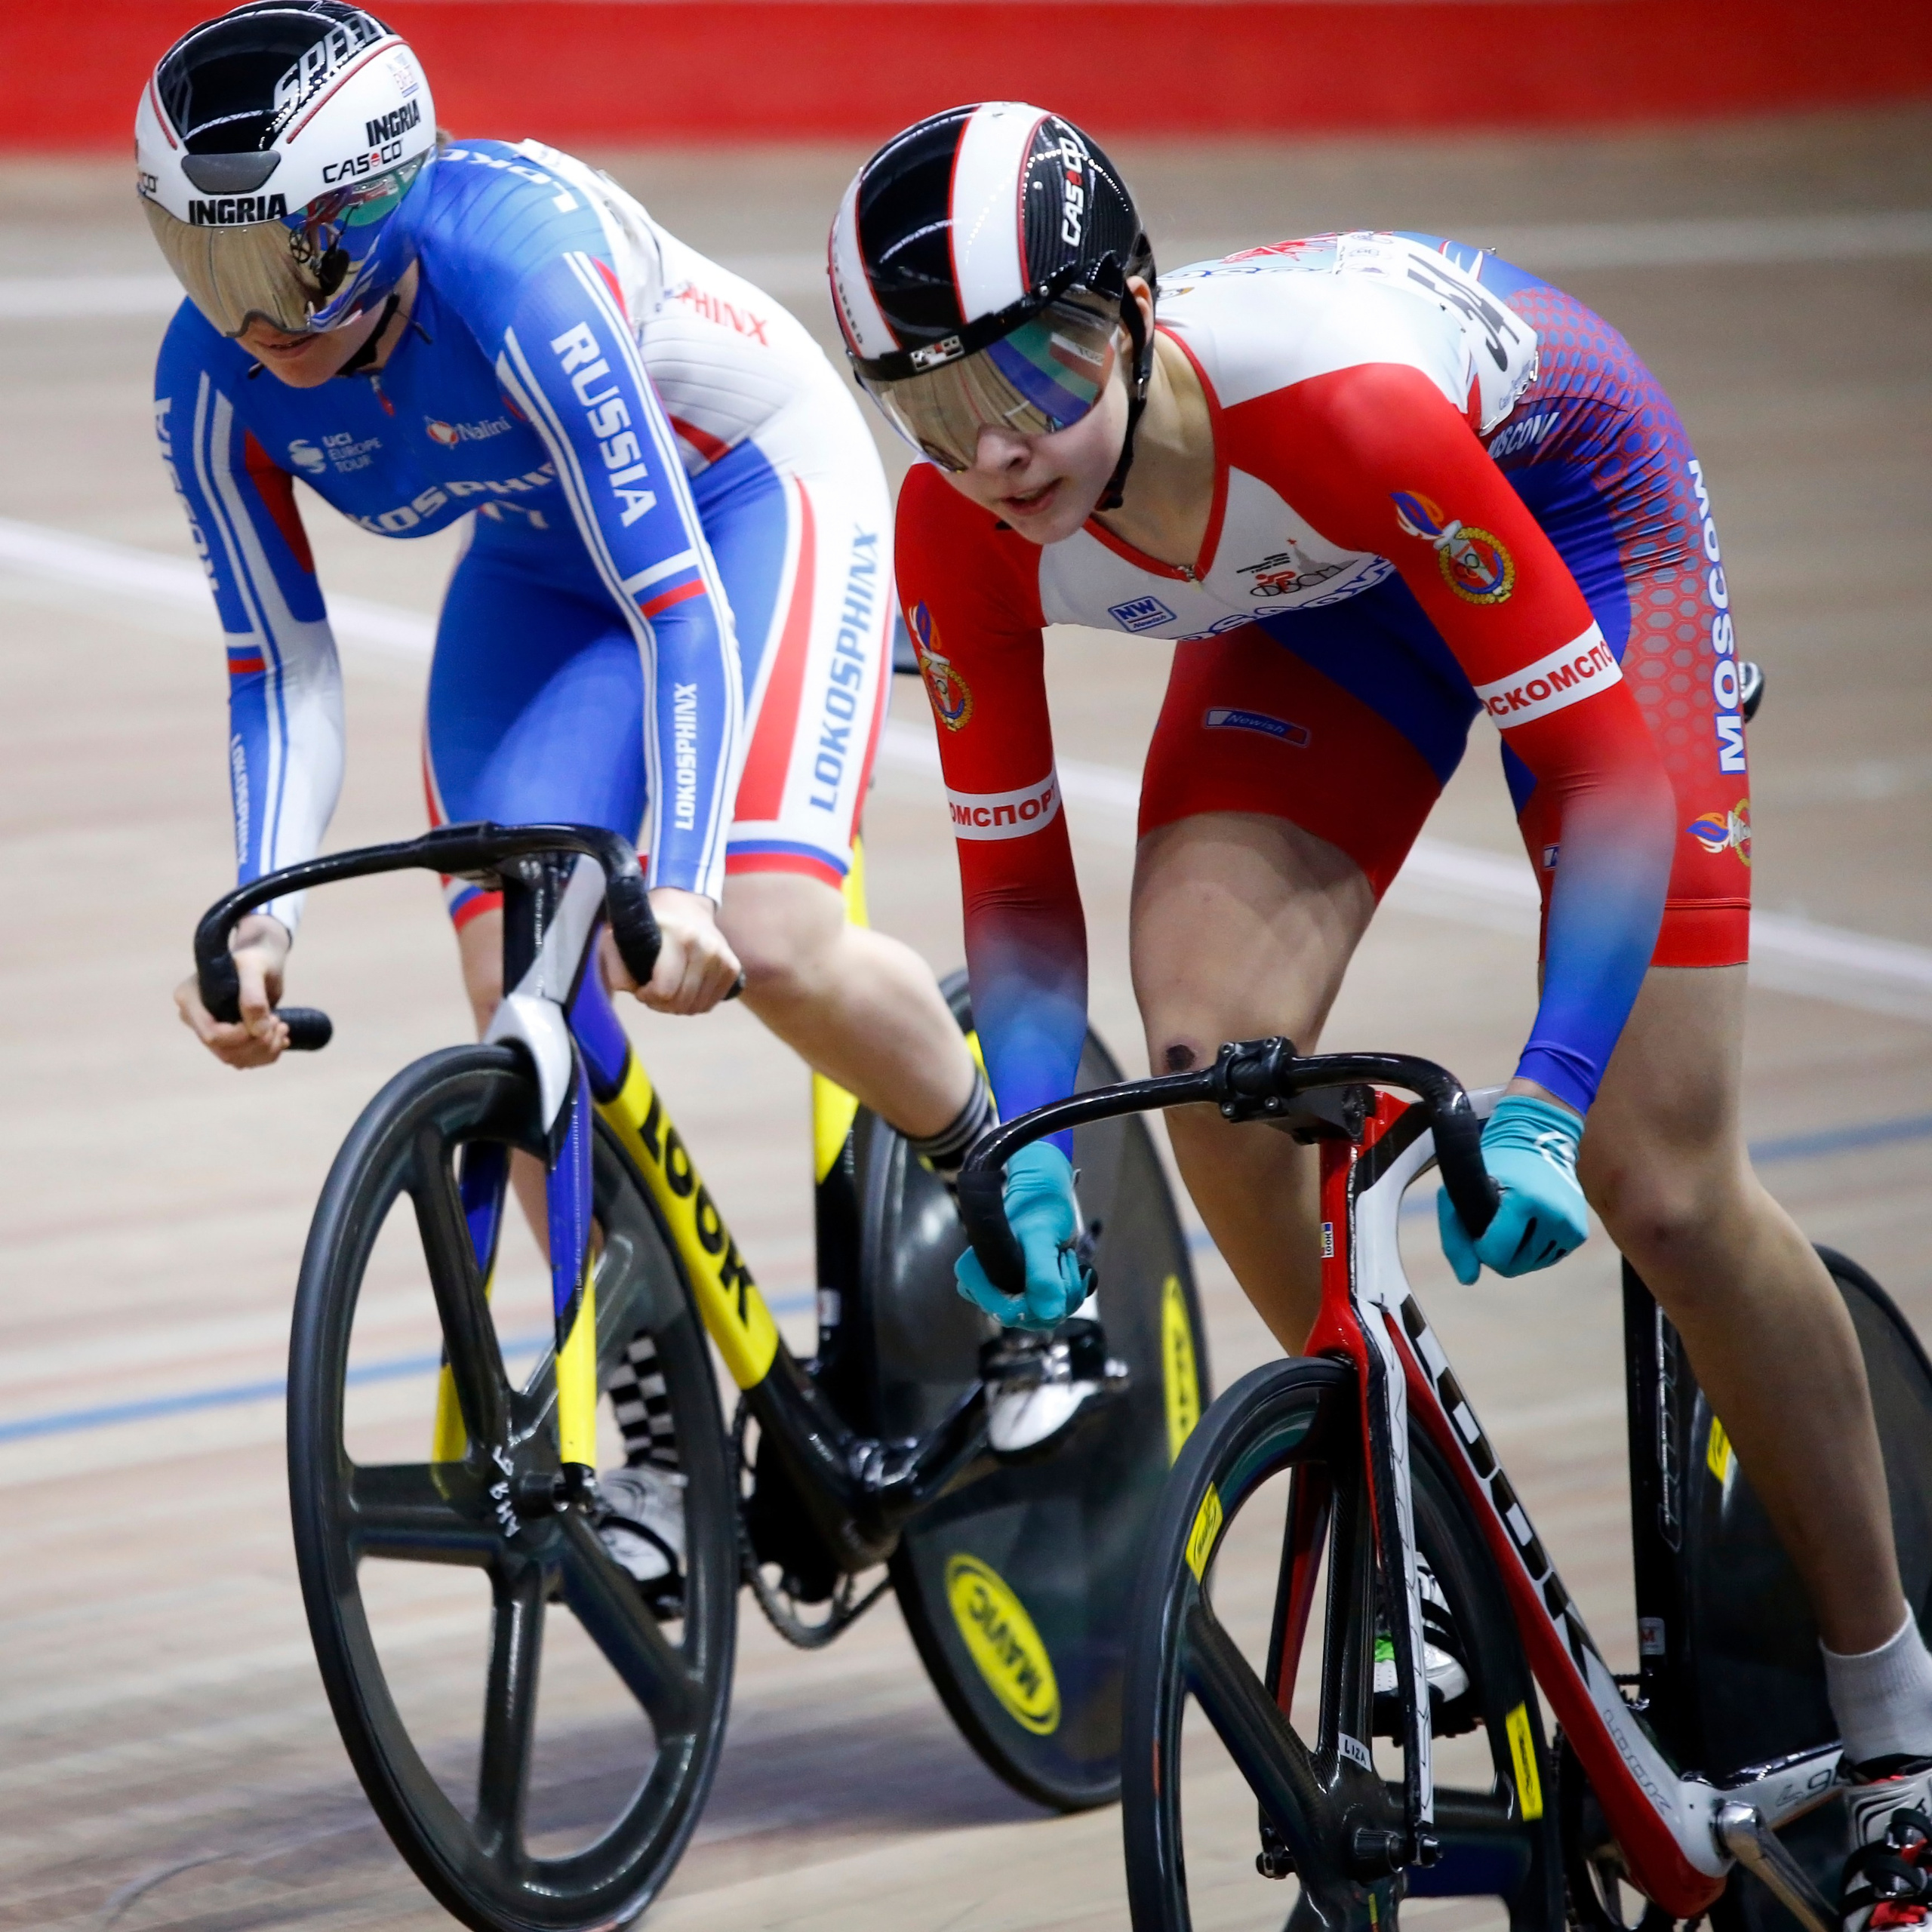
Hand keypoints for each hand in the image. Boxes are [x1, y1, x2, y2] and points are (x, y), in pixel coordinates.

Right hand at [174, 913, 291, 1067]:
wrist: (263, 959)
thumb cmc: (256, 957)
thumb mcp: (255, 968)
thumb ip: (254, 996)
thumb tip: (258, 1031)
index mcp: (189, 998)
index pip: (211, 1034)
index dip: (241, 1036)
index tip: (269, 1019)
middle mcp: (194, 1017)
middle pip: (223, 1051)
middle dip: (258, 1044)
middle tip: (280, 1023)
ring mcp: (209, 1028)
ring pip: (234, 1059)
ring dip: (265, 1050)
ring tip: (283, 1027)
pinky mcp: (226, 1037)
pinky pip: (243, 1059)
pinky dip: (266, 1054)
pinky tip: (281, 1038)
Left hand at [601, 887, 741, 1014]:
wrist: (686, 904)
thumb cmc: (651, 923)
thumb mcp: (623, 933)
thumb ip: (616, 962)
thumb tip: (630, 988)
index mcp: (678, 936)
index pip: (665, 990)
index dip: (647, 996)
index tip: (641, 987)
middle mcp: (705, 947)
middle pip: (681, 1003)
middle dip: (660, 1004)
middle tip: (652, 990)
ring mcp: (722, 958)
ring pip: (696, 1007)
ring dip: (677, 1006)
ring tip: (668, 990)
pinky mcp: (733, 968)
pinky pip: (710, 1004)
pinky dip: (694, 1004)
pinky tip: (684, 990)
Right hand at [956, 1141, 1092, 1330]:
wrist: (1046, 1192)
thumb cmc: (1038, 1207)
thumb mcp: (1040, 1237)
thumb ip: (1042, 1274)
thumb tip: (1050, 1314)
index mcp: (973, 1275)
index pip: (1008, 1313)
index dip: (1039, 1301)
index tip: (1055, 1264)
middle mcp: (984, 1288)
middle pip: (1027, 1318)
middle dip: (1056, 1295)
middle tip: (1065, 1259)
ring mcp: (1004, 1291)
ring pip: (1042, 1316)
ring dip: (1066, 1291)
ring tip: (1067, 1259)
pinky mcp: (1023, 1292)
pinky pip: (1050, 1309)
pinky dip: (1068, 1291)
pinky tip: (1068, 1266)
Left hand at [1437, 1093, 1588, 1283]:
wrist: (1538, 1138)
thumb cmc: (1493, 1165)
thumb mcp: (1461, 1191)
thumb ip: (1455, 1237)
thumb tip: (1468, 1280)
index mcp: (1526, 1200)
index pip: (1495, 1253)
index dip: (1480, 1246)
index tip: (1479, 1223)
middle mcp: (1555, 1215)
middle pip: (1513, 1265)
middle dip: (1497, 1250)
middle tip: (1496, 1219)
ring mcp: (1571, 1226)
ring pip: (1530, 1265)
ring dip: (1515, 1249)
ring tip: (1513, 1217)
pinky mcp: (1579, 1233)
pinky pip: (1547, 1258)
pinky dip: (1533, 1247)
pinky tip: (1529, 1222)